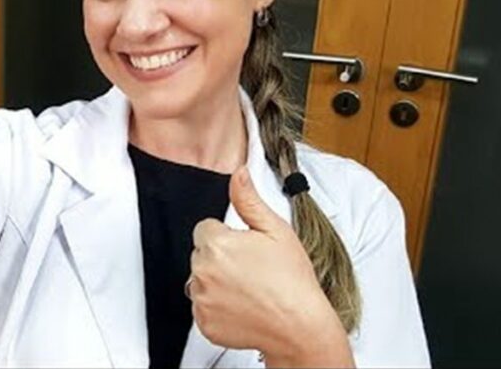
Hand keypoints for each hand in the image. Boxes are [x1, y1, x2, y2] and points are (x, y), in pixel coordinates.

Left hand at [188, 167, 352, 365]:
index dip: (227, 236)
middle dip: (220, 258)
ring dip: (217, 282)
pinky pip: (202, 307)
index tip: (245, 249)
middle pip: (201, 254)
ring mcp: (201, 299)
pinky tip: (242, 306)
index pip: (205, 229)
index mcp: (216, 244)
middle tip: (251, 269)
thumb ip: (249, 200)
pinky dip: (217, 307)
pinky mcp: (204, 323)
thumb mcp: (276, 231)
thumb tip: (238, 173)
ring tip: (249, 289)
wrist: (300, 327)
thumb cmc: (293, 281)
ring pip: (200, 280)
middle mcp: (202, 271)